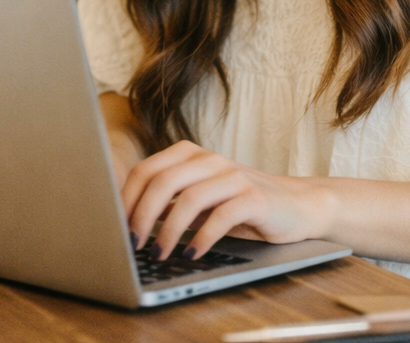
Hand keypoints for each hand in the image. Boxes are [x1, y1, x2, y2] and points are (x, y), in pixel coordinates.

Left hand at [121, 140, 334, 260]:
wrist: (296, 205)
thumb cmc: (239, 205)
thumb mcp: (200, 199)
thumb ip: (169, 201)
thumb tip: (125, 221)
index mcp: (190, 155)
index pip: (146, 170)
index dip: (125, 199)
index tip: (113, 228)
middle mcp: (209, 160)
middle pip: (162, 181)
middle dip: (141, 215)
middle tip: (131, 245)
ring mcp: (233, 176)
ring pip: (189, 198)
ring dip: (168, 231)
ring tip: (158, 255)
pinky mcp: (254, 197)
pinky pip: (222, 215)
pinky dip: (202, 237)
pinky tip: (192, 254)